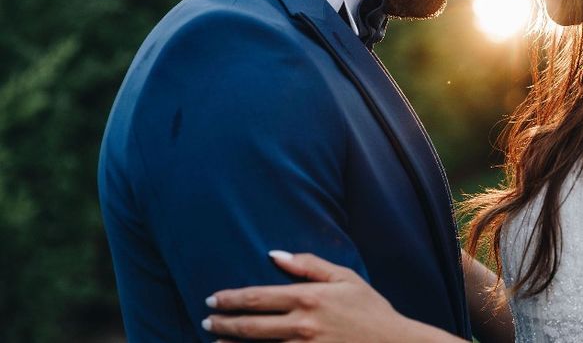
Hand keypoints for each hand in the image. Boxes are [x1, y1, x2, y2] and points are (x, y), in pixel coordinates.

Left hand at [204, 250, 404, 341]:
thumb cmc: (370, 310)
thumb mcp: (345, 278)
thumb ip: (309, 265)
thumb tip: (274, 254)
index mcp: (308, 298)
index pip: (257, 297)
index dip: (230, 298)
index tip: (213, 298)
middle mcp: (301, 325)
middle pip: (249, 325)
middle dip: (222, 322)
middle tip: (206, 319)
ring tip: (214, 342)